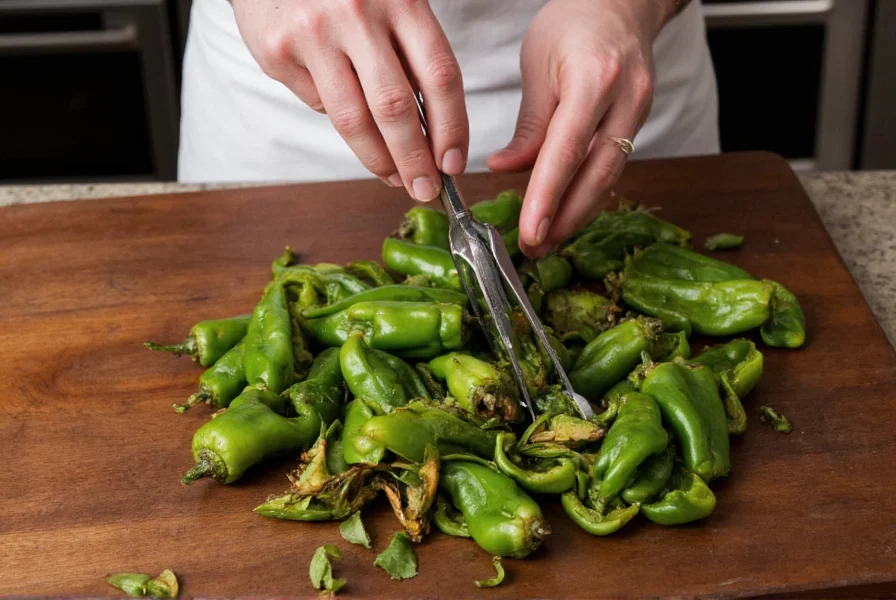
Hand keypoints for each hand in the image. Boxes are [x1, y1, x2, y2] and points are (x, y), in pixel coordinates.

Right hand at [232, 0, 467, 200]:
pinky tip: (347, 110)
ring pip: (353, 119)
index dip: (452, 127)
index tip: (453, 162)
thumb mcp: (392, 4)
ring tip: (395, 177)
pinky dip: (338, 117)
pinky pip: (319, 104)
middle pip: (396, 108)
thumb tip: (434, 134)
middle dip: (415, 160)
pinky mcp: (278, 51)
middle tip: (426, 188)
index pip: (440, 76)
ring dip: (379, 160)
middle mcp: (357, 13)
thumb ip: (411, 56)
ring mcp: (314, 33)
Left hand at [487, 0, 677, 257]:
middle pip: (597, 174)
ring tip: (546, 241)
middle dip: (566, 218)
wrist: (621, 4)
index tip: (530, 230)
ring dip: (577, 214)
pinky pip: (612, 167)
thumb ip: (528, 125)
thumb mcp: (538, 65)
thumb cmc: (573, 24)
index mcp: (595, 78)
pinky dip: (588, 194)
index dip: (548, 196)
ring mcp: (638, 113)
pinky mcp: (639, 125)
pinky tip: (566, 214)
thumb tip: (505, 170)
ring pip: (609, 177)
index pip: (568, 150)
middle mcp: (626, 100)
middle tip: (535, 248)